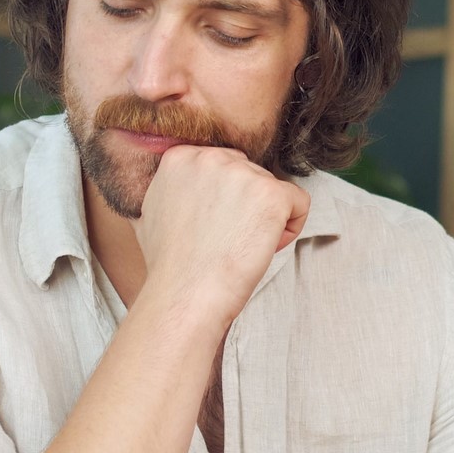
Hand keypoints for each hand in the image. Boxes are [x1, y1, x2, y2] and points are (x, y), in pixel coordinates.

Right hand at [133, 144, 309, 321]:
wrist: (183, 295)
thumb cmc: (170, 266)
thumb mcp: (153, 212)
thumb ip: (171, 188)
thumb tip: (185, 188)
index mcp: (181, 157)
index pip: (225, 167)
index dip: (224, 201)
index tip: (211, 228)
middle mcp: (211, 157)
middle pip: (252, 175)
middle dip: (247, 207)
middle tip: (228, 240)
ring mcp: (243, 173)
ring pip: (274, 190)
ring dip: (266, 220)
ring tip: (240, 248)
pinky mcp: (271, 194)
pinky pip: (300, 202)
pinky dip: (291, 228)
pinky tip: (265, 248)